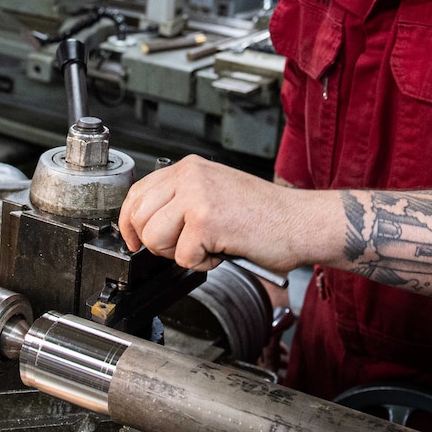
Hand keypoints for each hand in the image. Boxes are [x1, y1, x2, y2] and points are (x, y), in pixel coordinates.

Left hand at [119, 155, 329, 272]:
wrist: (301, 222)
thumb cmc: (265, 215)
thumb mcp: (215, 192)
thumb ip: (181, 200)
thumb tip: (146, 224)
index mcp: (190, 167)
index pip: (136, 193)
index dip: (130, 223)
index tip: (135, 240)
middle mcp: (190, 176)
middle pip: (139, 218)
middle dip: (156, 243)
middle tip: (184, 247)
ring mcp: (197, 196)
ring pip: (154, 238)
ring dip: (179, 254)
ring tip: (208, 247)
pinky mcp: (206, 220)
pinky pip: (182, 257)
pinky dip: (203, 264)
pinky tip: (223, 250)